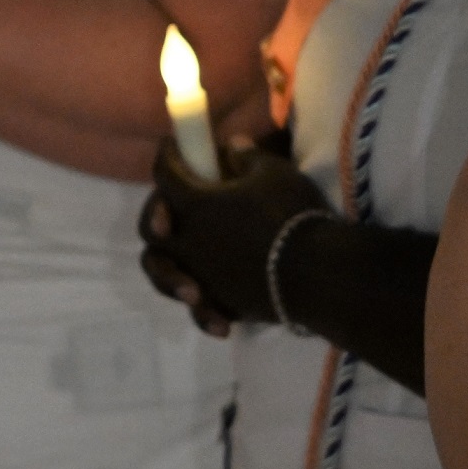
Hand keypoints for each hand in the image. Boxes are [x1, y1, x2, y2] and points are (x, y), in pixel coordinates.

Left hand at [137, 137, 328, 330]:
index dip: (168, 155)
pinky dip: (206, 310)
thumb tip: (230, 146)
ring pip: (165, 274)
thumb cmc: (292, 213)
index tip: (172, 146)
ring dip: (170, 270)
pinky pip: (202, 308)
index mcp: (194, 203)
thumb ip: (245, 157)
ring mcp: (201, 276)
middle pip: (151, 228)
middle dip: (156, 214)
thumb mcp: (272, 171)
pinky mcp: (222, 302)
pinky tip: (220, 321)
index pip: (166, 173)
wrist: (317, 271)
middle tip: (170, 210)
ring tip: (186, 268)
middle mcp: (188, 242)